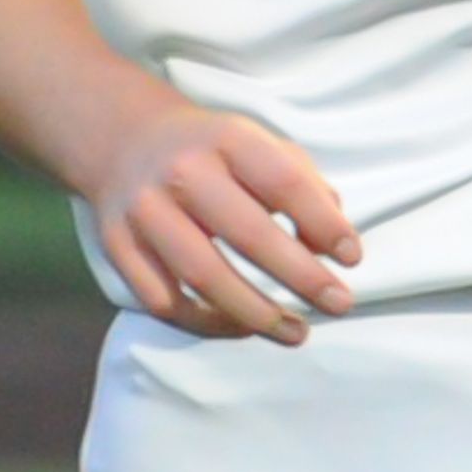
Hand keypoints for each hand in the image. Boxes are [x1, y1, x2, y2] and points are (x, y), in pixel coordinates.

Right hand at [78, 105, 357, 343]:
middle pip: (247, 234)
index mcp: (227, 139)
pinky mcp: (118, 246)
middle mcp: (182, 172)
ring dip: (257, 313)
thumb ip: (304, 185)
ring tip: (297, 332)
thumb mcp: (261, 145)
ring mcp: (145, 211)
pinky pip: (165, 300)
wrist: (127, 141)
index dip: (323, 223)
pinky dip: (208, 323)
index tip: (352, 258)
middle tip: (339, 303)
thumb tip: (332, 245)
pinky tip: (243, 327)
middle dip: (301, 276)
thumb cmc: (214, 152)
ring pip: (204, 277)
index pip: (283, 182)